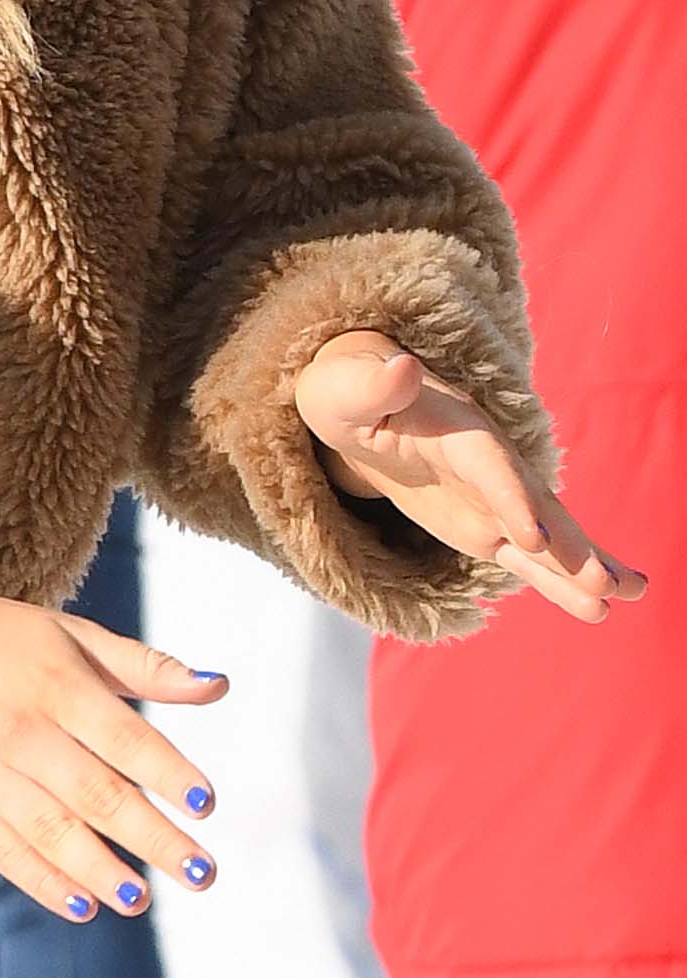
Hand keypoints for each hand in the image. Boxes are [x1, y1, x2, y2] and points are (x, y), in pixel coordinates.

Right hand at [0, 558, 227, 923]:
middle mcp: (20, 730)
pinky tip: (82, 906)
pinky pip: (3, 851)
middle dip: (154, 838)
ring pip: (51, 831)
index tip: (208, 806)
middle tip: (202, 873)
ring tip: (142, 900)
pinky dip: (43, 881)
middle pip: (97, 793)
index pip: (125, 737)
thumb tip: (219, 686)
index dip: (168, 772)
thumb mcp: (66, 634)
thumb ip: (142, 666)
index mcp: (55, 683)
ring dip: (102, 871)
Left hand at [294, 331, 646, 626]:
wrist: (358, 400)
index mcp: (459, 427)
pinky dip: (561, 582)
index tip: (534, 537)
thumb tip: (401, 368)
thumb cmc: (347, 392)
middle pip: (535, 504)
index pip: (491, 465)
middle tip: (606, 582)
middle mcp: (489, 464)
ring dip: (584, 564)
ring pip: (546, 535)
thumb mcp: (346, 387)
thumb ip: (373, 385)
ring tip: (632, 593)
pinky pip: (526, 559)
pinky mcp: (487, 527)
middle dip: (568, 543)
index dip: (512, 498)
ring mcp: (493, 499)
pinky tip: (598, 609)